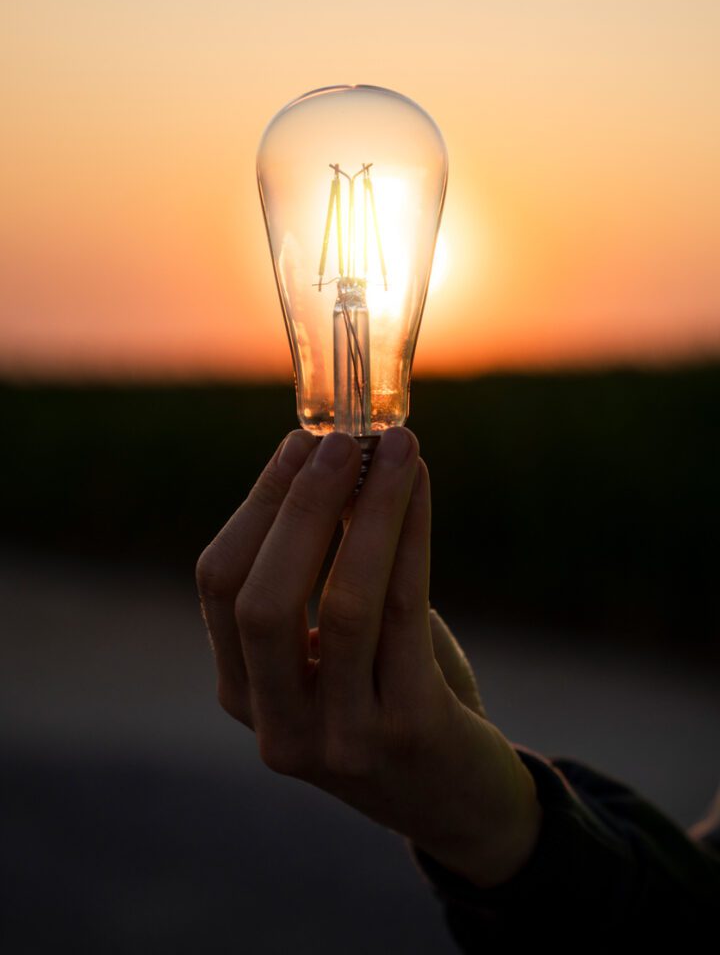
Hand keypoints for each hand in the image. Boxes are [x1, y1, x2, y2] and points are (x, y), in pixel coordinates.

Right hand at [196, 427, 541, 887]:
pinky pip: (405, 610)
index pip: (221, 586)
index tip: (298, 443)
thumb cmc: (393, 702)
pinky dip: (411, 535)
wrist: (461, 803)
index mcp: (243, 696)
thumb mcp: (337, 651)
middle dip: (301, 506)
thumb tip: (331, 465)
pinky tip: (422, 489)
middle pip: (263, 598)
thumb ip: (319, 578)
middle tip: (341, 440)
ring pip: (343, 601)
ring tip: (395, 448)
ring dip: (370, 509)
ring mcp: (342, 737)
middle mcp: (278, 726)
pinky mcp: (409, 729)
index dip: (257, 505)